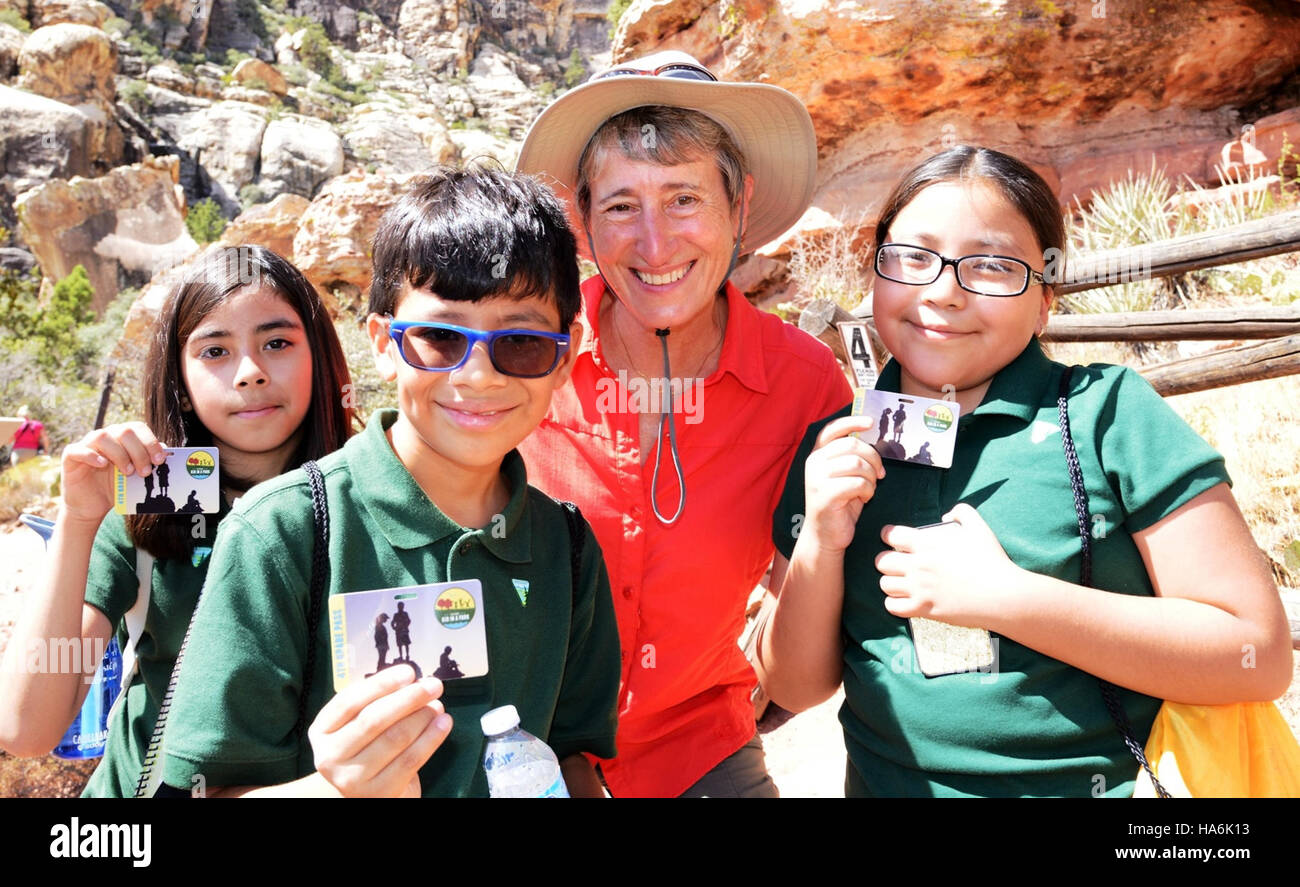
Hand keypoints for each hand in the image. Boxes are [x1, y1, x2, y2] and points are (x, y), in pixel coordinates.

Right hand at [60, 422, 166, 524]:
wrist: (92, 507)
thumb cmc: (116, 489)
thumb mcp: (136, 476)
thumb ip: (149, 462)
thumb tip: (168, 451)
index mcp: (121, 438)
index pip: (137, 428)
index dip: (150, 442)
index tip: (159, 460)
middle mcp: (105, 437)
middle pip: (124, 431)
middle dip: (139, 451)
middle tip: (144, 472)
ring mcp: (86, 445)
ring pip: (102, 436)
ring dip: (119, 454)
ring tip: (127, 472)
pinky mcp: (70, 457)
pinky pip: (78, 449)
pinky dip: (91, 455)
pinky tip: (103, 465)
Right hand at [308, 664, 451, 797]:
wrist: (367, 794)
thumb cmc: (367, 748)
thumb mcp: (359, 725)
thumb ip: (377, 702)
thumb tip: (414, 681)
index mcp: (322, 730)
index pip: (349, 701)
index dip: (381, 684)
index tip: (409, 672)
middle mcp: (330, 756)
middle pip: (373, 719)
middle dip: (408, 698)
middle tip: (433, 685)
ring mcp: (351, 779)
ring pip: (394, 738)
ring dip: (422, 717)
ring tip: (438, 705)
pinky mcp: (378, 793)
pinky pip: (410, 760)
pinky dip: (431, 738)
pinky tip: (444, 723)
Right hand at [800, 416, 885, 552]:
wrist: (825, 536)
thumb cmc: (839, 505)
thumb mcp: (844, 476)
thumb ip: (851, 457)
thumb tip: (872, 441)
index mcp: (817, 455)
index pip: (832, 430)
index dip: (852, 422)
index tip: (870, 422)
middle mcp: (814, 463)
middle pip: (853, 445)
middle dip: (873, 459)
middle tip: (879, 474)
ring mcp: (817, 478)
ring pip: (857, 463)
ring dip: (871, 477)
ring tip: (869, 489)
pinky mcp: (825, 494)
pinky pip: (858, 483)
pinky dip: (868, 491)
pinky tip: (864, 498)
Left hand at [875, 503, 1021, 627]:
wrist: (1002, 595)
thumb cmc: (992, 561)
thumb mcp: (979, 528)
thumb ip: (963, 512)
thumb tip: (946, 516)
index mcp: (927, 543)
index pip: (891, 535)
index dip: (888, 535)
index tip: (891, 539)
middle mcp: (918, 565)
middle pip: (881, 561)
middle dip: (885, 561)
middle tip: (895, 564)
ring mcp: (919, 588)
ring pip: (884, 584)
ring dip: (890, 582)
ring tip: (900, 582)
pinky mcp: (924, 609)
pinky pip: (892, 606)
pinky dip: (894, 603)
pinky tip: (904, 600)